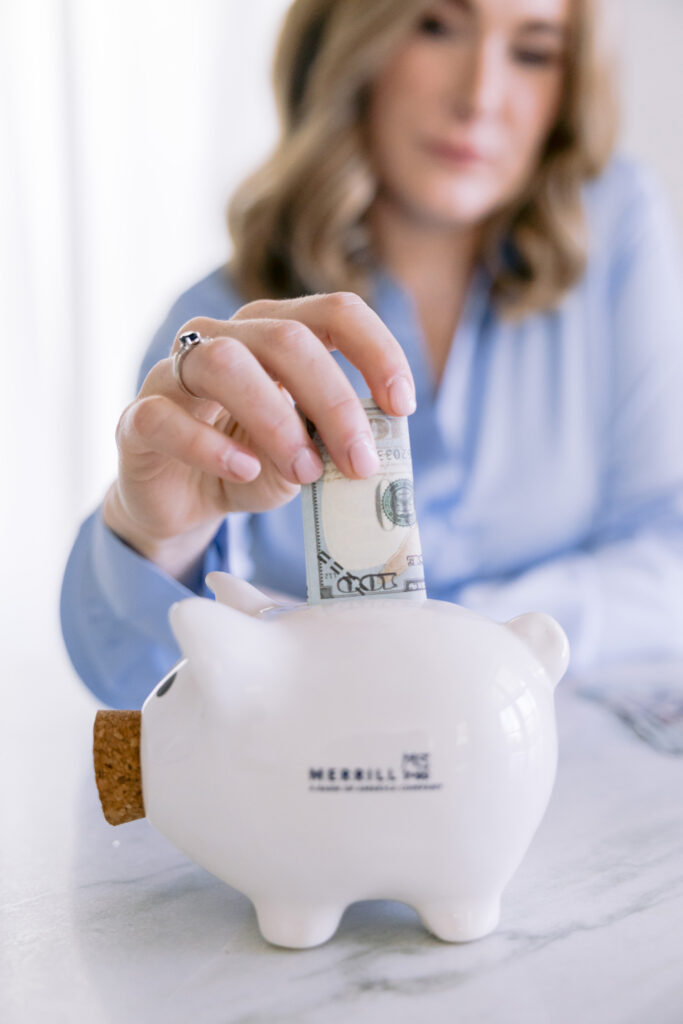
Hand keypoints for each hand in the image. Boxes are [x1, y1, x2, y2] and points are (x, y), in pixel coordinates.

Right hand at [103, 292, 416, 574]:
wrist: (182, 503)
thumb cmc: (250, 464)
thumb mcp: (304, 456)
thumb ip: (330, 444)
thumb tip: (363, 449)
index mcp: (274, 334)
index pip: (334, 312)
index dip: (376, 350)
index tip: (402, 405)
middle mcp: (223, 339)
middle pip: (286, 339)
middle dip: (334, 401)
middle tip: (360, 462)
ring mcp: (174, 374)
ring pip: (224, 364)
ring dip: (276, 420)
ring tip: (305, 470)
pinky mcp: (139, 420)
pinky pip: (166, 418)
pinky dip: (210, 446)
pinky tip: (242, 470)